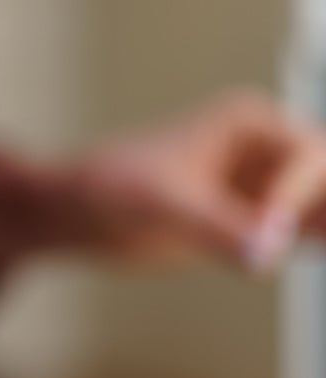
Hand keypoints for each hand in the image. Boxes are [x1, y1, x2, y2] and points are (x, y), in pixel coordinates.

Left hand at [67, 90, 325, 269]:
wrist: (76, 212)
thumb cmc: (107, 189)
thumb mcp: (161, 206)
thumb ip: (215, 227)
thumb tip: (267, 254)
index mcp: (249, 123)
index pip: (309, 156)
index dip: (296, 197)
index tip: (271, 236)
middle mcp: (268, 151)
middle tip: (320, 238)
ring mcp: (267, 188)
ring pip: (322, 209)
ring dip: (325, 227)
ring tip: (320, 247)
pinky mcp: (258, 224)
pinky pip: (307, 235)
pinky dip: (318, 245)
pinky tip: (317, 254)